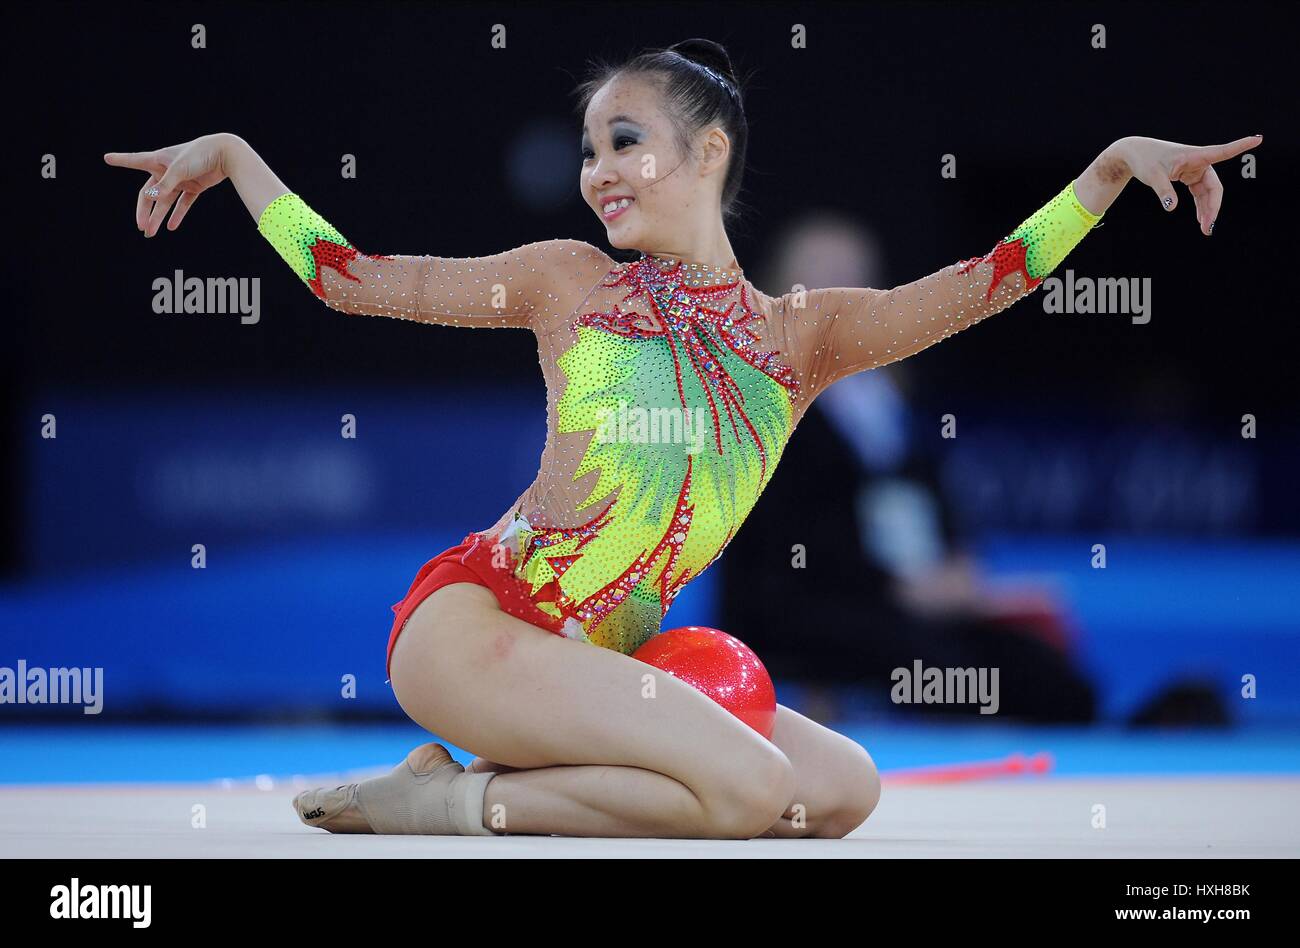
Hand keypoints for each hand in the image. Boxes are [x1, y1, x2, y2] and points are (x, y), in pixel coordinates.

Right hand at [103, 133, 236, 236]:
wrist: (225, 154)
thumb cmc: (199, 155)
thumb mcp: (180, 169)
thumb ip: (166, 184)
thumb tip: (152, 198)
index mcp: (158, 160)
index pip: (134, 160)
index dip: (121, 160)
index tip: (107, 158)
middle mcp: (166, 171)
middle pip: (149, 193)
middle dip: (144, 211)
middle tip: (141, 226)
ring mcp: (180, 180)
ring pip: (165, 202)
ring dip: (159, 217)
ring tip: (152, 232)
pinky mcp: (194, 186)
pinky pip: (183, 202)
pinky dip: (178, 214)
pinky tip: (172, 226)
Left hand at [1114, 134, 1261, 235]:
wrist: (1134, 154)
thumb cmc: (1145, 160)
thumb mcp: (1153, 176)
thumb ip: (1164, 191)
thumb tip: (1172, 208)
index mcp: (1195, 156)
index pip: (1222, 151)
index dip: (1241, 146)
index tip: (1258, 139)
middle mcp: (1199, 162)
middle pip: (1214, 186)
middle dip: (1213, 207)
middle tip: (1208, 228)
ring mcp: (1195, 170)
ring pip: (1207, 192)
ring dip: (1207, 210)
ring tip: (1206, 229)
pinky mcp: (1189, 176)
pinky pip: (1199, 193)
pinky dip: (1200, 206)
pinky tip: (1200, 219)